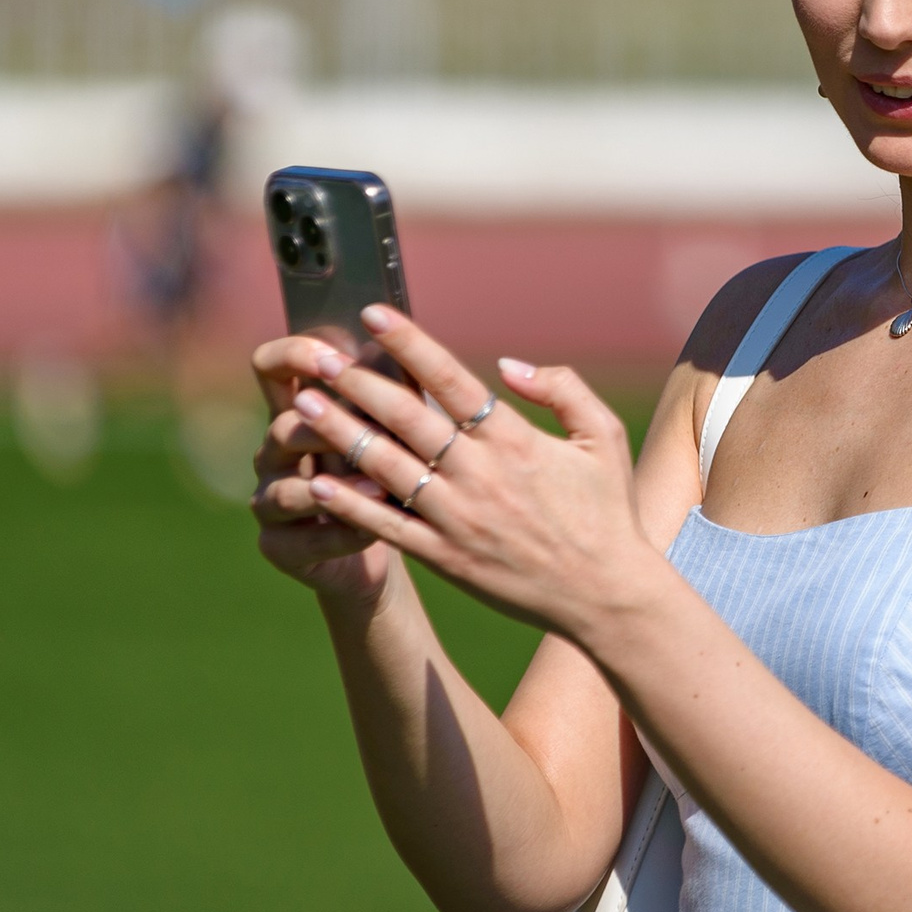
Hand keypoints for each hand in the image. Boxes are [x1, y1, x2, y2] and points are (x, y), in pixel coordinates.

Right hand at [248, 331, 393, 604]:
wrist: (388, 543)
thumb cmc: (388, 471)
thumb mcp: (391, 430)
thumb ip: (389, 397)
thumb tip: (402, 352)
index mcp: (297, 413)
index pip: (270, 367)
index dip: (291, 355)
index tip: (330, 354)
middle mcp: (273, 454)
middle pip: (280, 428)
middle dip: (322, 427)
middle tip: (363, 427)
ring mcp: (268, 501)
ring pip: (287, 490)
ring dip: (337, 487)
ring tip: (379, 488)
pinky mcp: (278, 546)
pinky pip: (303, 541)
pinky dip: (340, 535)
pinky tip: (372, 533)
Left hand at [277, 305, 654, 637]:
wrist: (608, 597)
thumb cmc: (607, 513)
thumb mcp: (604, 437)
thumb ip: (562, 389)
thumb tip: (506, 365)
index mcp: (516, 439)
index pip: (451, 379)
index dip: (409, 343)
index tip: (373, 314)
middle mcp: (481, 475)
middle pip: (406, 418)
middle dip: (357, 382)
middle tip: (318, 355)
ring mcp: (459, 519)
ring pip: (387, 467)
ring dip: (341, 433)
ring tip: (303, 405)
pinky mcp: (446, 559)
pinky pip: (389, 527)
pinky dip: (351, 505)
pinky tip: (318, 482)